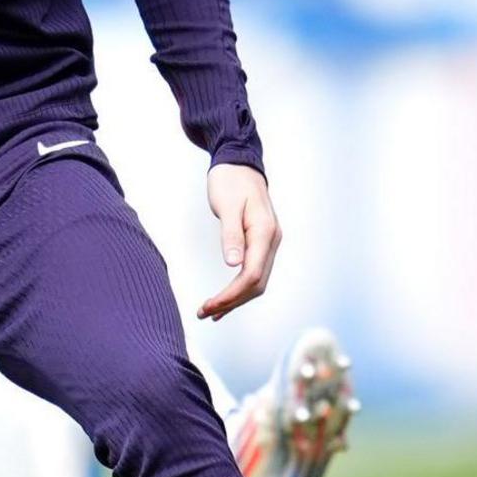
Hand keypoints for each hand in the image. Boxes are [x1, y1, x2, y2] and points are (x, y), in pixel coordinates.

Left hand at [200, 163, 279, 318]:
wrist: (240, 164)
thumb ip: (231, 235)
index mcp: (264, 232)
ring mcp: (268, 243)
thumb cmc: (231, 181)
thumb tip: (233, 264)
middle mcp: (271, 241)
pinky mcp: (260, 243)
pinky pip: (253, 272)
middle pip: (256, 284)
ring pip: (256, 282)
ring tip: (210, 312)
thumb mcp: (226, 206)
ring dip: (235, 299)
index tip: (209, 305)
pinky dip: (239, 289)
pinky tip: (224, 299)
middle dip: (231, 301)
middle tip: (204, 312)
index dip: (231, 294)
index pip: (252, 274)